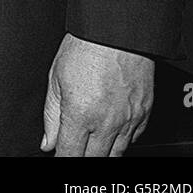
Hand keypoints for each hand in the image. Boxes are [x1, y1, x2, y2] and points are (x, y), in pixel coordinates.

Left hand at [42, 33, 153, 155]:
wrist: (117, 32)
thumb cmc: (85, 48)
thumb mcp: (56, 78)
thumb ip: (51, 114)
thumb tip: (48, 141)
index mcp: (80, 113)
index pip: (70, 154)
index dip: (62, 158)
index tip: (59, 156)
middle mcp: (106, 122)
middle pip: (93, 160)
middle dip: (81, 158)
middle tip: (74, 149)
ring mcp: (128, 120)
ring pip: (116, 154)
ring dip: (101, 153)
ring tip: (91, 144)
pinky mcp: (144, 115)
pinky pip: (133, 140)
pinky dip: (120, 141)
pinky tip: (110, 132)